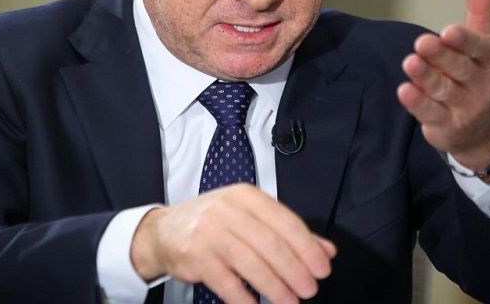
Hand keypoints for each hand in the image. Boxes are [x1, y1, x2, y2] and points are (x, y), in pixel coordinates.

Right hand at [130, 183, 335, 303]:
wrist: (163, 231)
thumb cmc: (215, 223)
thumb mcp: (251, 218)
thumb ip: (288, 233)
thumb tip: (326, 251)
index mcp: (247, 197)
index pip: (285, 222)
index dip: (307, 247)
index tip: (322, 268)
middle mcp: (228, 210)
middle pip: (270, 244)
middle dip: (294, 270)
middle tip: (310, 290)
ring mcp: (210, 232)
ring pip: (251, 263)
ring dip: (275, 286)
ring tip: (291, 302)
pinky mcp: (196, 257)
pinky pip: (227, 283)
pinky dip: (244, 298)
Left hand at [396, 0, 489, 172]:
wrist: (486, 132)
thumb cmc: (479, 76)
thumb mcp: (484, 44)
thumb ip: (480, 11)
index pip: (479, 48)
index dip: (464, 40)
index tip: (448, 31)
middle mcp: (482, 85)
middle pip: (459, 68)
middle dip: (441, 56)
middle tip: (422, 42)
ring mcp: (466, 108)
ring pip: (443, 90)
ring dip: (426, 77)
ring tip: (410, 62)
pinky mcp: (448, 126)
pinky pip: (431, 113)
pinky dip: (417, 103)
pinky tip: (404, 90)